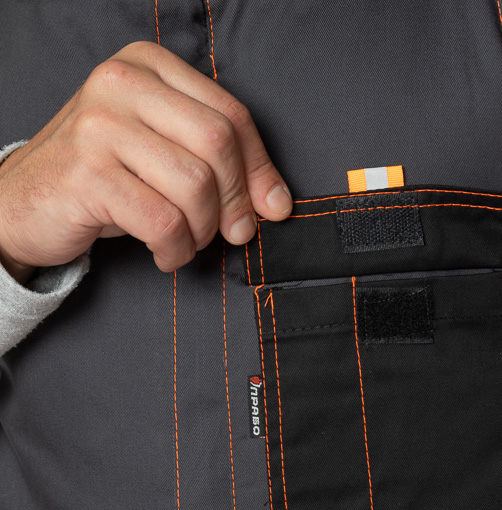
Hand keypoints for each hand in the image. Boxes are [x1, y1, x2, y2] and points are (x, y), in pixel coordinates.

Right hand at [0, 39, 292, 283]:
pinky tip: (165, 253)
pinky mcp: (86, 173)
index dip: (260, 169)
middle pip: (218, 144)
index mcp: (147, 67)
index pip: (231, 115)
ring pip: (195, 185)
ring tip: (186, 241)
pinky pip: (163, 222)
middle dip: (236, 201)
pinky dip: (176, 249)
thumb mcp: (164, 152)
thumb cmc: (107, 177)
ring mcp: (99, 125)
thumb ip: (219, 162)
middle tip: (231, 233)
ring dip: (202, 231)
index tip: (271, 209)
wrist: (27, 202)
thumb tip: (277, 203)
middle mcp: (120, 83)